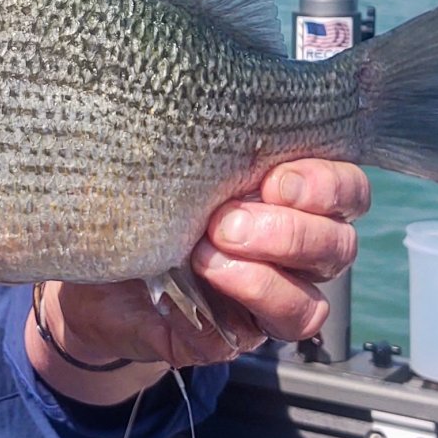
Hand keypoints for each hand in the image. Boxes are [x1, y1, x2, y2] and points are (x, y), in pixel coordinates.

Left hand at [45, 159, 370, 368]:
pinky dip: (221, 308)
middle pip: (338, 247)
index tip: (272, 177)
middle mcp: (292, 253)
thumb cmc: (142, 194)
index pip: (348, 191)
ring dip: (260, 277)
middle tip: (225, 220)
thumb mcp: (176, 155)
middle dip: (288, 232)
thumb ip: (211, 138)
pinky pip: (253, 336)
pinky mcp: (229, 338)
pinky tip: (189, 280)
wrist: (90, 265)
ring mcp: (265, 302)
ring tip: (204, 252)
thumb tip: (214, 98)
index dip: (326, 186)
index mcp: (291, 198)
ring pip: (310, 305)